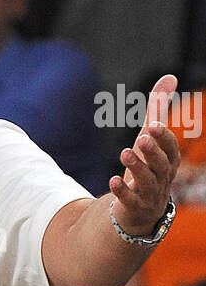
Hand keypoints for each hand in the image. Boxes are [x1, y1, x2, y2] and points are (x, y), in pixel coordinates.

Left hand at [110, 75, 180, 236]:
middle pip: (162, 165)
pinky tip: (112, 180)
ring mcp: (150, 195)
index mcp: (169, 161)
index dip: (164, 139)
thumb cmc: (148, 166)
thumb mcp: (151, 138)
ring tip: (124, 153)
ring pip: (147, 182)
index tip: (154, 125)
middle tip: (141, 138)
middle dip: (153, 152)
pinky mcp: (134, 208)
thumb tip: (169, 77)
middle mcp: (163, 178)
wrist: (140, 208)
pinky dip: (122, 191)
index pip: (172, 149)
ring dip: (137, 167)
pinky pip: (130, 201)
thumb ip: (158, 109)